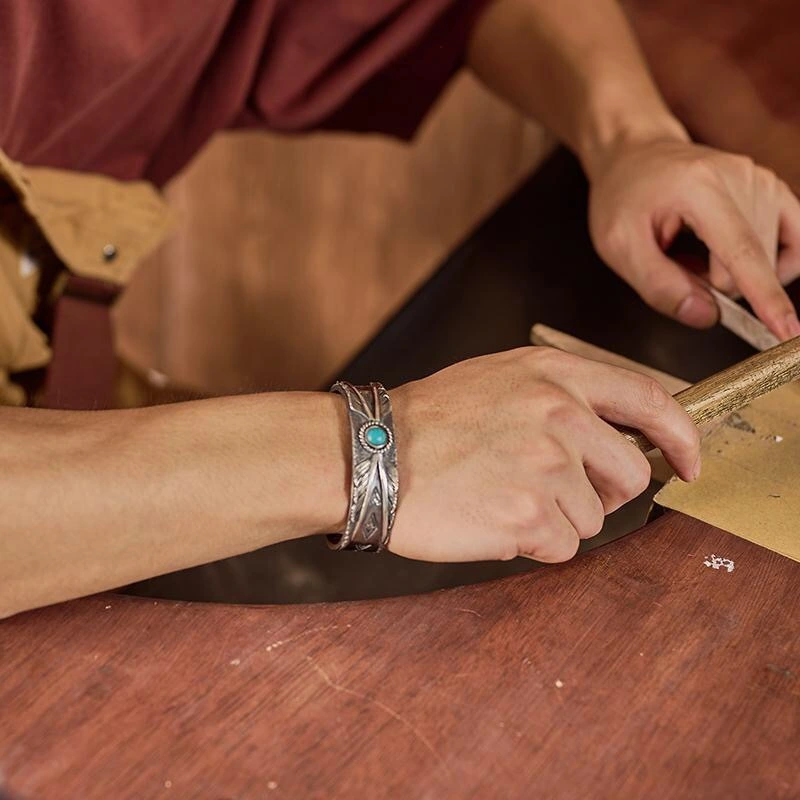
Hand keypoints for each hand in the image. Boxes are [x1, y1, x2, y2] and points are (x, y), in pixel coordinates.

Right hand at [388, 347, 699, 562]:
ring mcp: (545, 465)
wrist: (371, 454)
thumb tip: (614, 432)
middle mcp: (559, 413)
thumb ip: (560, 394)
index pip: (649, 400)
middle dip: (599, 492)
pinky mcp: (529, 516)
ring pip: (592, 518)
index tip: (688, 463)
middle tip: (549, 490)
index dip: (680, 437)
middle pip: (629, 476)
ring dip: (555, 518)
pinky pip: (561, 545)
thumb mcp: (498, 378)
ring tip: (501, 496)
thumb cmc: (427, 421)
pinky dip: (532, 542)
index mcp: (554, 375)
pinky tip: (491, 517)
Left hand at [587, 137, 799, 339]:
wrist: (636, 154)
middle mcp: (740, 177)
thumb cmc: (623, 197)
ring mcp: (763, 179)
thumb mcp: (618, 245)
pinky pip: (795, 242)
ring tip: (696, 253)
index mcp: (699, 188)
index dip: (764, 297)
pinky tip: (735, 259)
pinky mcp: (774, 187)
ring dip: (733, 273)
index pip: (741, 252)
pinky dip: (767, 264)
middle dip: (716, 285)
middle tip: (677, 262)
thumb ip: (658, 286)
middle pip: (754, 264)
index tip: (786, 331)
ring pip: (772, 259)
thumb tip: (706, 316)